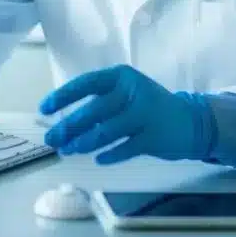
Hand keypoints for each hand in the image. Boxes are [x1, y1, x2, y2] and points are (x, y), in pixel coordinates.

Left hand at [38, 65, 215, 163]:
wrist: (191, 121)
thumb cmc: (148, 108)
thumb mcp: (125, 95)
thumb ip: (98, 104)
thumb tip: (62, 122)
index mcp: (121, 76)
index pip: (86, 83)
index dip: (63, 96)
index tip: (44, 109)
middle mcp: (133, 91)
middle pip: (93, 110)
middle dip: (68, 127)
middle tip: (52, 139)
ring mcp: (146, 114)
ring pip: (106, 131)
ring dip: (84, 142)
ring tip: (69, 150)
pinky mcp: (155, 136)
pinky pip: (125, 148)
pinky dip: (110, 155)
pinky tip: (98, 159)